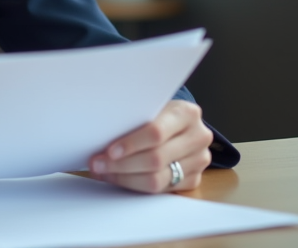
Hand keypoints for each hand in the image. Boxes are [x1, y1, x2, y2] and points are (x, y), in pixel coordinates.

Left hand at [88, 100, 212, 192]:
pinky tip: (119, 178)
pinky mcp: (194, 179)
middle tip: (98, 165)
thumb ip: (134, 119)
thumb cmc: (157, 113)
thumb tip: (99, 137)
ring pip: (157, 180)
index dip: (131, 144)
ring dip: (125, 178)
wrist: (179, 124)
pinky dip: (136, 186)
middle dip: (121, 165)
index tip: (109, 151)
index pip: (156, 132)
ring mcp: (199, 160)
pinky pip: (161, 190)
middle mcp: (198, 137)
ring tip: (104, 173)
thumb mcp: (149, 107)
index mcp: (187, 113)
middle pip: (156, 159)